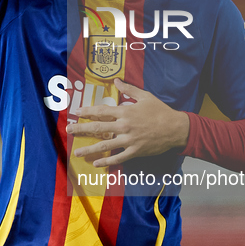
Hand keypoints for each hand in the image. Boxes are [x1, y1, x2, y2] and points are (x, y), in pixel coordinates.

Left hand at [66, 78, 189, 167]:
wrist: (175, 128)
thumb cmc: (160, 111)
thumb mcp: (145, 96)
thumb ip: (129, 90)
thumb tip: (116, 81)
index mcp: (125, 112)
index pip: (102, 111)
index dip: (88, 111)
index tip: (77, 112)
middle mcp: (124, 126)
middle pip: (98, 128)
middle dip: (81, 129)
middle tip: (69, 130)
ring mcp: (129, 140)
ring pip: (105, 145)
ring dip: (89, 148)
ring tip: (77, 152)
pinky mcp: (135, 151)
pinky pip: (118, 158)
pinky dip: (106, 161)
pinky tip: (96, 164)